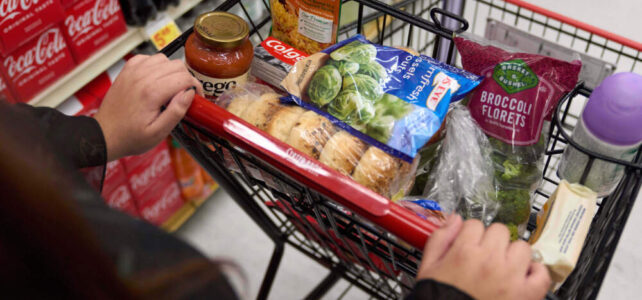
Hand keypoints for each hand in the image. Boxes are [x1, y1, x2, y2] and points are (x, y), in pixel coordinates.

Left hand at [94, 54, 202, 160]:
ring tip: (171, 87)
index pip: (184, 78)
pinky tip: (156, 79)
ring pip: (164, 59)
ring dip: (172, 71)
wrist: (105, 134)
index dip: (196, 86)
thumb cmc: (131, 137)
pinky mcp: (127, 70)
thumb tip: (190, 93)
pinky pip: (148, 58)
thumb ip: (176, 112)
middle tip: (185, 93)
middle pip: (176, 65)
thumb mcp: (158, 133)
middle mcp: (142, 77)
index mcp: (152, 93)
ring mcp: (133, 71)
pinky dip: (156, 65)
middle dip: (186, 78)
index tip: (196, 97)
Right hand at [417, 215, 550, 299]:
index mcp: (464, 252)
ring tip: (504, 267)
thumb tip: (455, 219)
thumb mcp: (428, 267)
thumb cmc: (439, 297)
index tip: (470, 244)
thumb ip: (440, 239)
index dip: (471, 234)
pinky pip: (541, 273)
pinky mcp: (526, 294)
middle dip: (492, 240)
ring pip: (522, 247)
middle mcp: (489, 260)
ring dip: (513, 254)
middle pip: (499, 230)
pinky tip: (523, 277)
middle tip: (486, 256)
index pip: (474, 224)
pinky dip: (535, 273)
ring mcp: (510, 277)